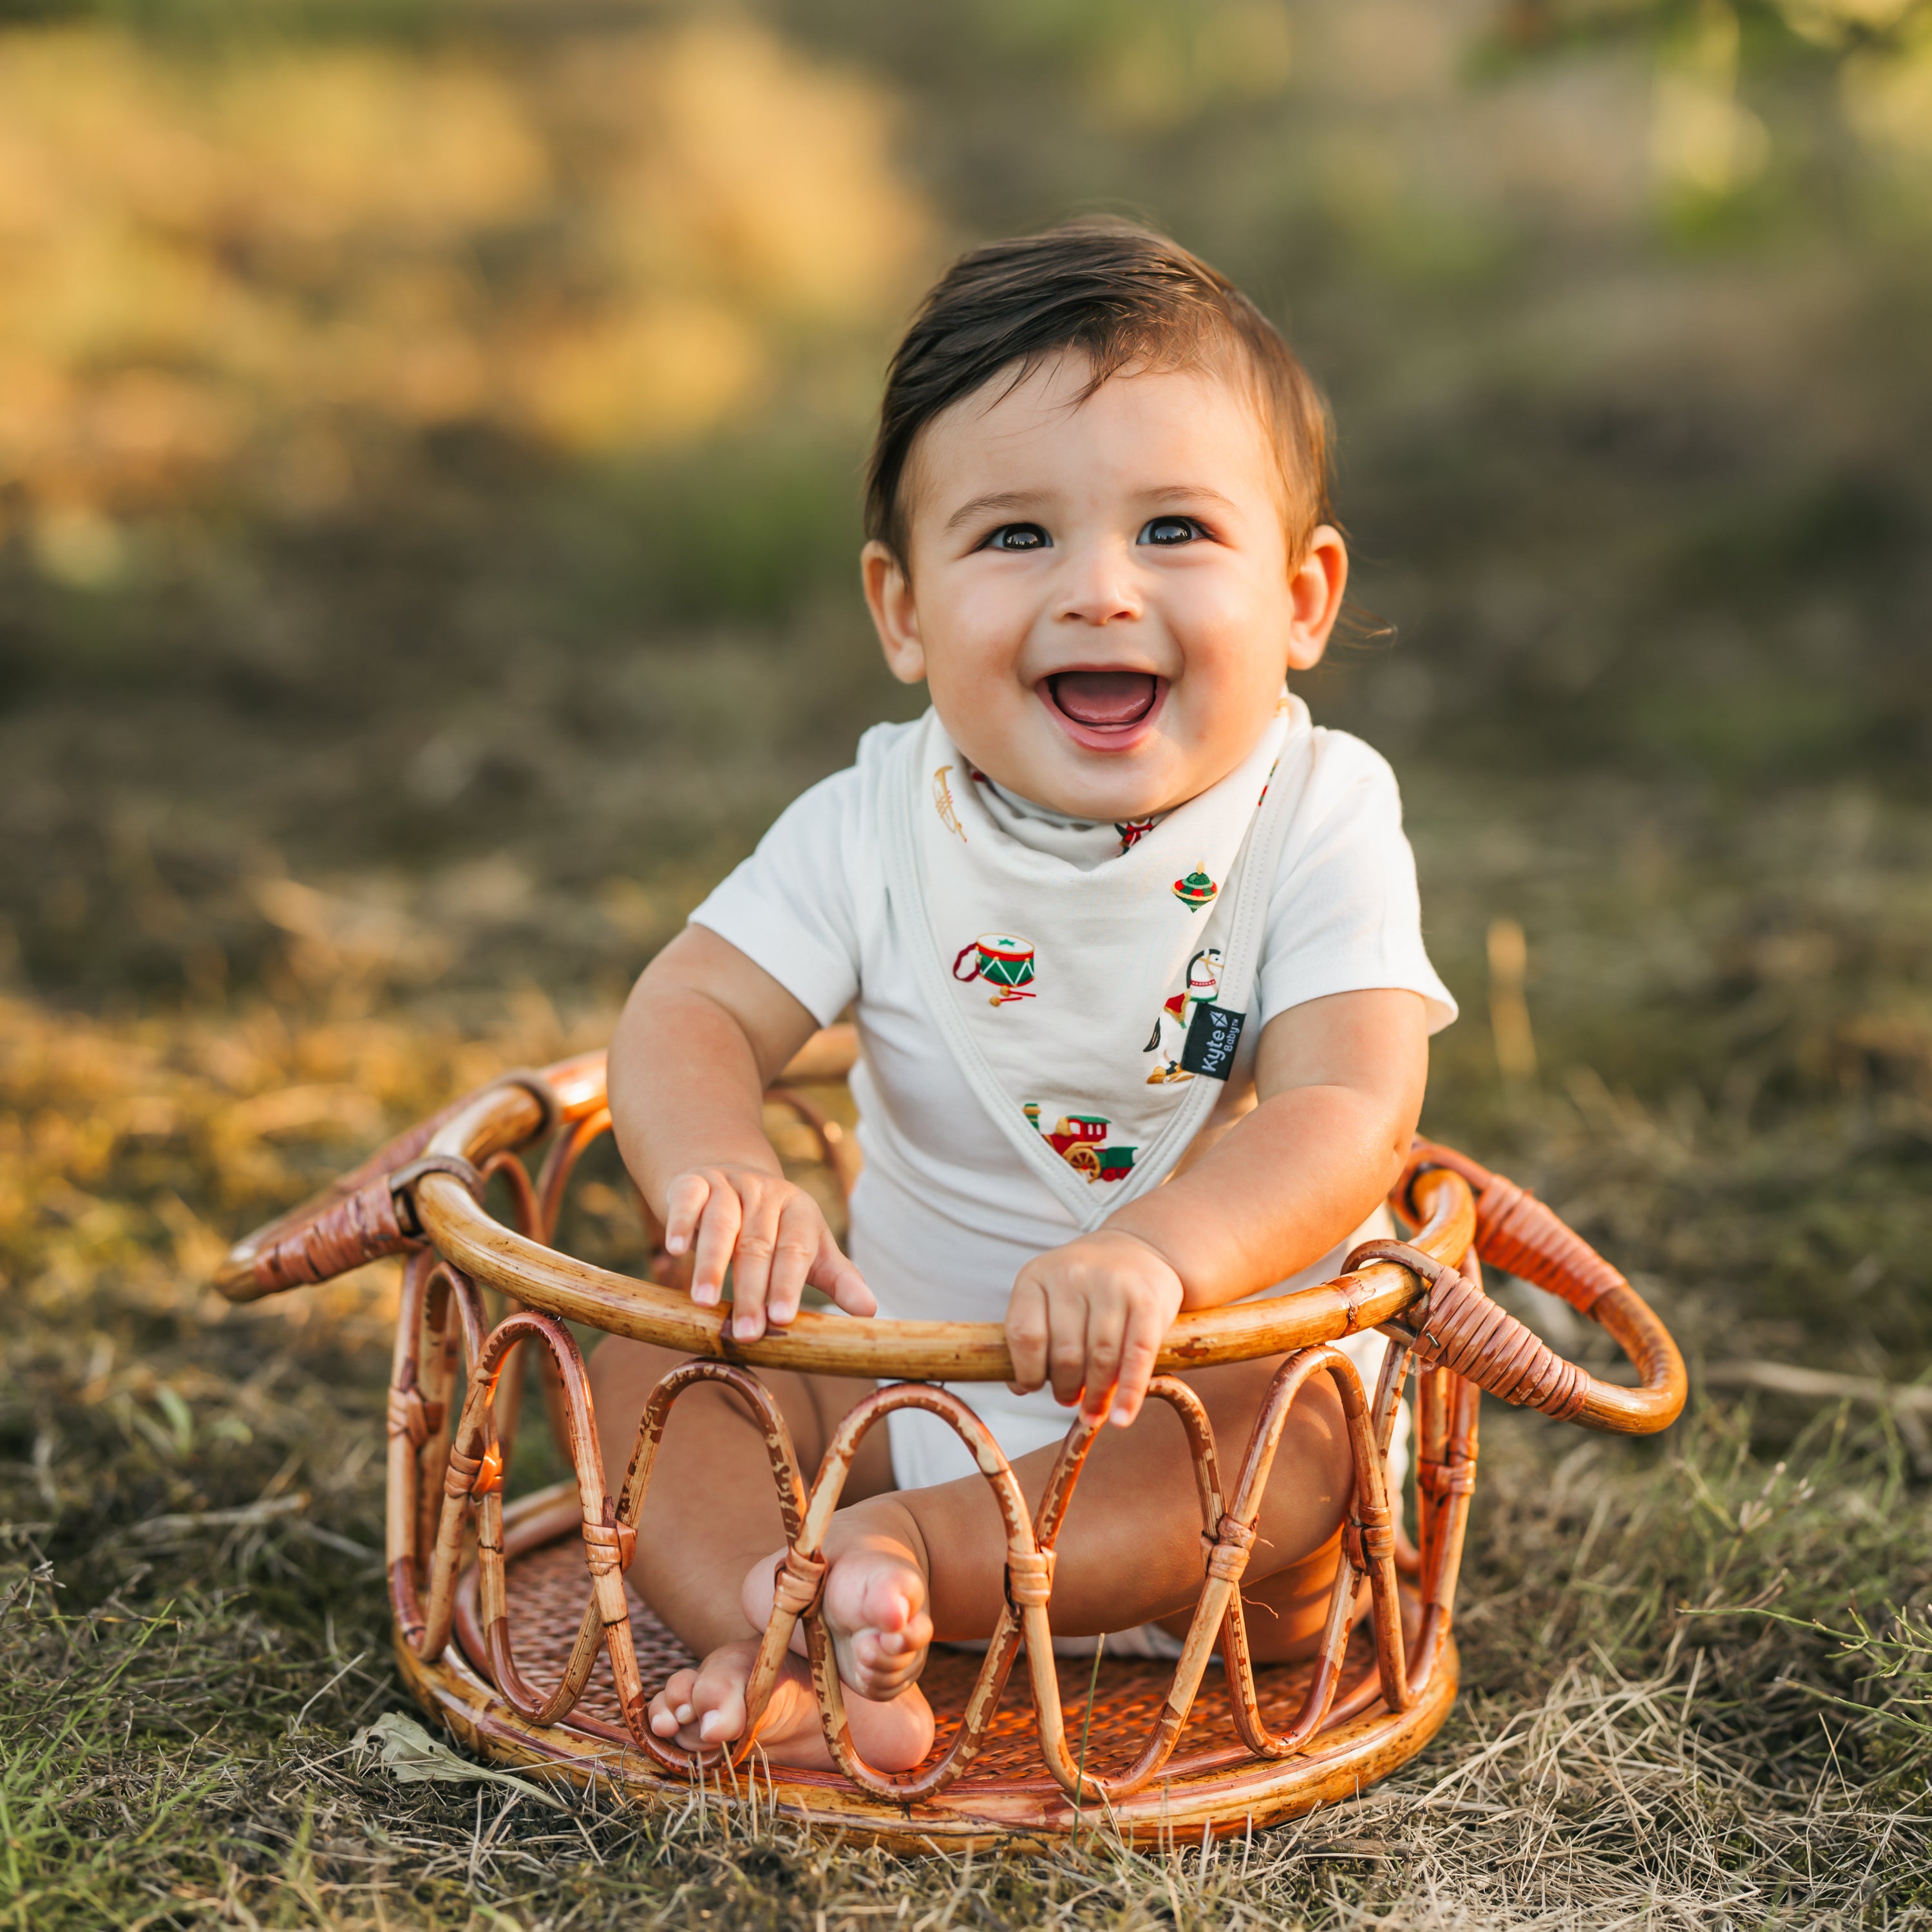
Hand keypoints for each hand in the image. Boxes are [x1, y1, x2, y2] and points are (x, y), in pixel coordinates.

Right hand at [663, 1165, 874, 1339]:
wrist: (732, 1177)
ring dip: (712, 1264)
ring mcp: (728, 1185)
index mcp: (800, 1210)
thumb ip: (838, 1277)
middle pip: (758, 1245)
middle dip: (751, 1290)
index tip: (782, 1319)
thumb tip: (870, 1312)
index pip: (796, 1249)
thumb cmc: (776, 1228)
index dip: (788, 1284)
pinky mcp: (693, 1182)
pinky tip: (677, 1249)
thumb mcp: (811, 1248)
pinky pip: (687, 1198)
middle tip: (745, 1333)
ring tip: (705, 1303)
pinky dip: (681, 1222)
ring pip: (721, 1223)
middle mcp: (766, 1194)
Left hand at [1004, 1230, 1183, 1426]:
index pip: (1024, 1335)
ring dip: (1095, 1397)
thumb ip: (1034, 1335)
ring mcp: (1112, 1285)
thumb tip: (1019, 1388)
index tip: (1033, 1387)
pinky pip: (1137, 1357)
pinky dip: (1129, 1394)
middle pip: (1064, 1353)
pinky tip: (1121, 1418)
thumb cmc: (1085, 1286)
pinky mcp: (1148, 1301)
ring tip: (1093, 1412)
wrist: (1140, 1249)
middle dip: (1064, 1388)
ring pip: (1100, 1359)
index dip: (1026, 1371)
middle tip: (1069, 1400)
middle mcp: (1073, 1274)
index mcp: (1036, 1275)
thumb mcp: (1048, 1294)